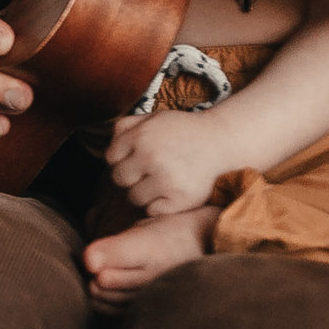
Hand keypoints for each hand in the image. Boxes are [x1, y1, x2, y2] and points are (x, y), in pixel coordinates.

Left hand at [103, 110, 229, 216]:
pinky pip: (153, 211)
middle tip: (151, 171)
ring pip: (134, 198)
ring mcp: (166, 179)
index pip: (111, 158)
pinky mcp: (181, 198)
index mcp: (141, 136)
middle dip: (131, 176)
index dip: (123, 159)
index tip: (138, 159)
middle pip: (119, 179)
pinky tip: (172, 192)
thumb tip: (107, 145)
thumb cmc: (183, 131)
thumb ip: (126, 126)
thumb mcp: (153, 118)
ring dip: (145, 193)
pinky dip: (160, 205)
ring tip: (163, 181)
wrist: (221, 141)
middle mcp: (151, 157)